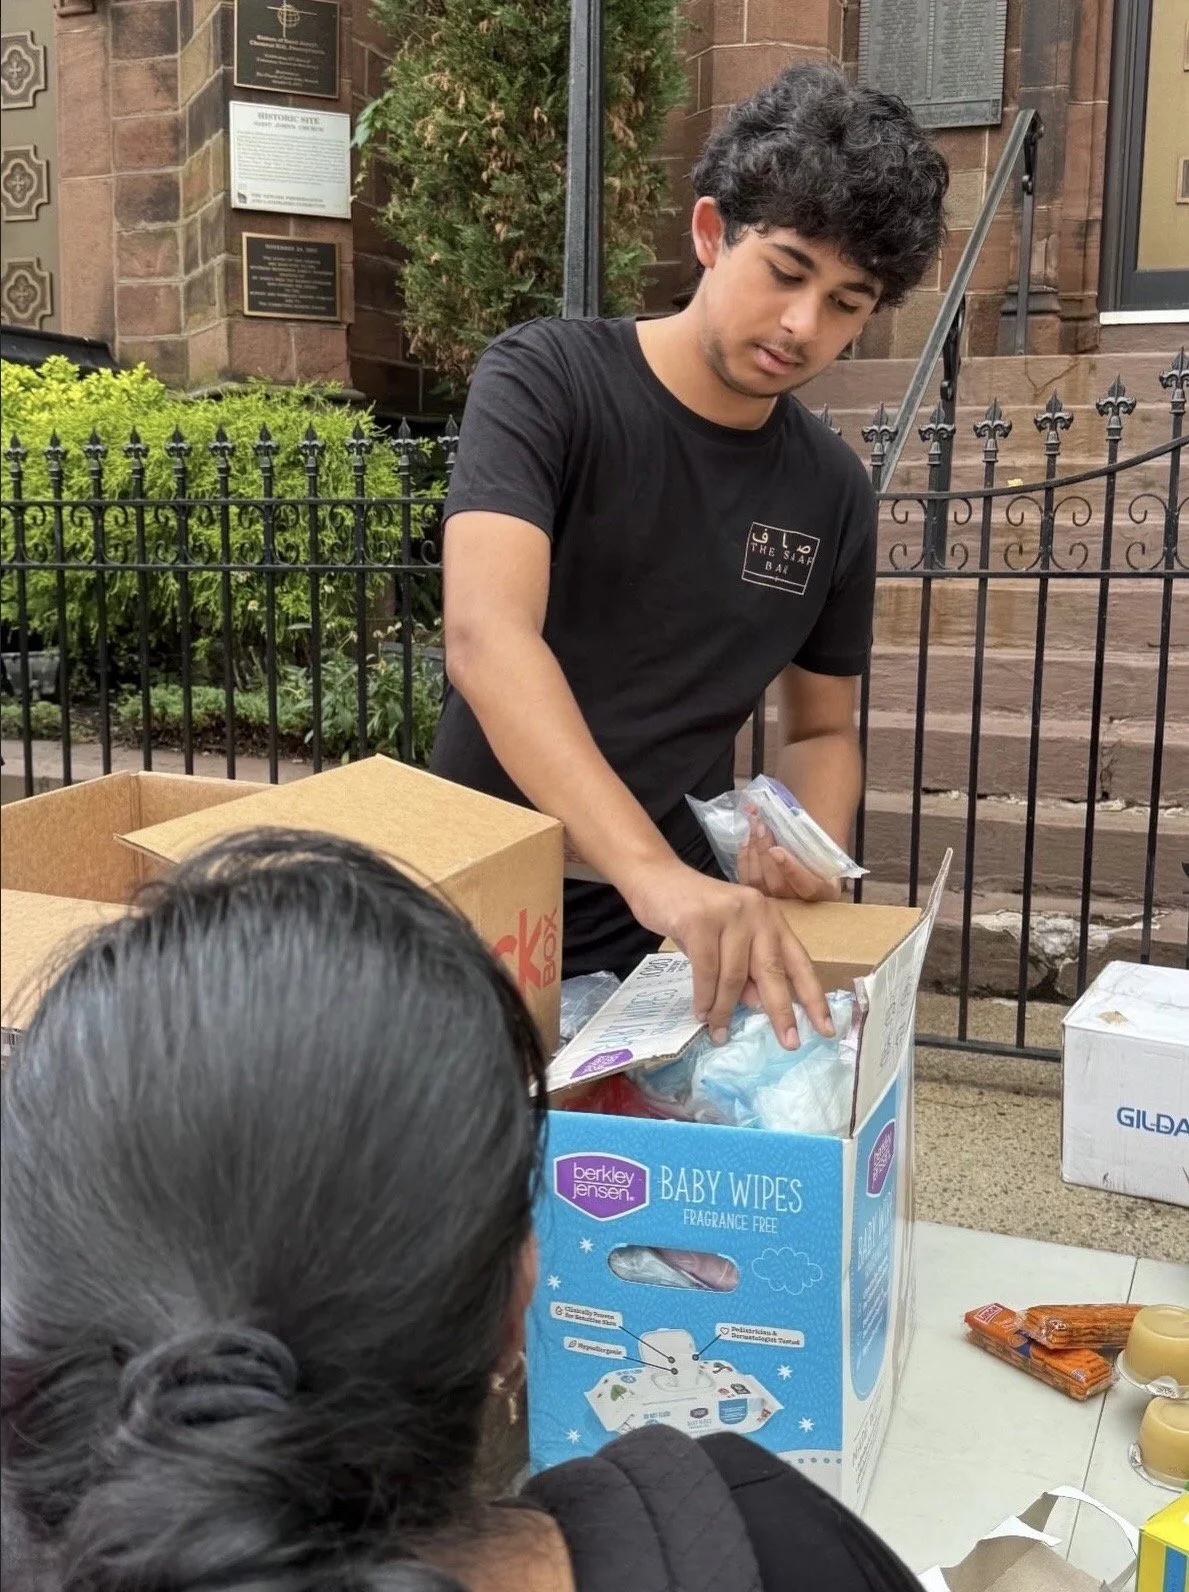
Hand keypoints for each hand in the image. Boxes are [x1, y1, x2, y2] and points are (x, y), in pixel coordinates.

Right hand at [626, 859, 832, 1049]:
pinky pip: (706, 970)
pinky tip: (701, 1012)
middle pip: (773, 970)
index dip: (814, 997)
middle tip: (789, 1043)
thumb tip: (758, 1005)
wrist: (656, 878)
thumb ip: (745, 968)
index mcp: (771, 919)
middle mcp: (757, 913)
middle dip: (782, 1011)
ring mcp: (730, 913)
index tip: (826, 1028)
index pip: (799, 962)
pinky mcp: (700, 920)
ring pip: (735, 975)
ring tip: (718, 1032)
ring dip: (725, 1009)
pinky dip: (704, 997)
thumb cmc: (695, 914)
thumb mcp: (726, 942)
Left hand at [737, 810, 842, 902]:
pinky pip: (746, 880)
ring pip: (758, 882)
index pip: (806, 886)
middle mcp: (800, 902)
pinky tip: (746, 839)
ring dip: (753, 851)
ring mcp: (777, 903)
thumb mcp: (827, 850)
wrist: (815, 868)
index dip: (790, 869)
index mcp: (823, 892)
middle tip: (761, 826)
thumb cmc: (823, 855)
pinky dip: (744, 858)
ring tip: (754, 826)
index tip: (776, 850)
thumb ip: (812, 840)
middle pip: (776, 884)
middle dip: (764, 852)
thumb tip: (785, 815)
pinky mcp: (760, 896)